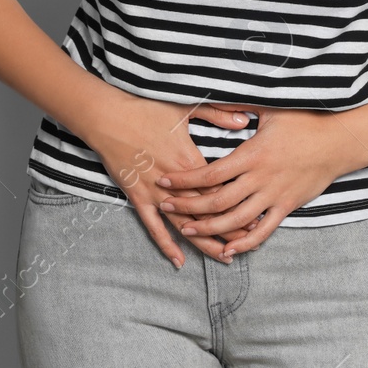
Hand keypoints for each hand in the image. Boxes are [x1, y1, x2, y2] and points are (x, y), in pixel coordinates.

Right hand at [73, 91, 256, 268]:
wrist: (108, 116)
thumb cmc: (146, 108)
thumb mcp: (185, 106)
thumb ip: (216, 114)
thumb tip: (244, 119)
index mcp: (190, 160)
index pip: (221, 190)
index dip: (240, 205)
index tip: (259, 218)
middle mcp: (176, 182)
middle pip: (208, 211)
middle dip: (230, 229)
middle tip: (250, 243)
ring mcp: (155, 192)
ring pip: (185, 224)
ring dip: (205, 242)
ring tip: (225, 257)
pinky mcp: (138, 196)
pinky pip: (153, 226)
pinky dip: (166, 244)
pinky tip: (179, 260)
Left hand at [151, 102, 359, 256]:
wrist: (337, 142)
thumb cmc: (303, 122)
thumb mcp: (269, 110)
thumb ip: (238, 107)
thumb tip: (213, 99)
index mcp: (252, 155)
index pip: (210, 173)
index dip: (185, 180)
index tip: (164, 181)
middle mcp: (260, 179)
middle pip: (217, 201)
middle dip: (188, 206)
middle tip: (166, 208)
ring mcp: (274, 196)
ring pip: (236, 220)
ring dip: (210, 228)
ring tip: (188, 230)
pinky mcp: (287, 206)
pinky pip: (264, 230)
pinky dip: (245, 242)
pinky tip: (228, 249)